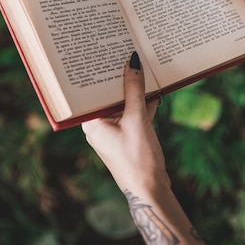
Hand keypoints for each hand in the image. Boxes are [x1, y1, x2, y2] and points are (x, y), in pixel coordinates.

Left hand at [82, 55, 168, 195]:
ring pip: (121, 105)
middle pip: (106, 96)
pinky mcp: (126, 138)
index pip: (90, 92)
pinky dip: (141, 104)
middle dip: (118, 79)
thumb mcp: (137, 119)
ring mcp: (112, 133)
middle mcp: (98, 127)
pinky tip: (154, 93)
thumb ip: (135, 89)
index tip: (106, 54)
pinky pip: (131, 115)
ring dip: (132, 91)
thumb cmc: (138, 158)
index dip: (98, 73)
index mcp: (91, 123)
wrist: (151, 191)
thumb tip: (132, 62)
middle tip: (124, 55)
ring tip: (141, 70)